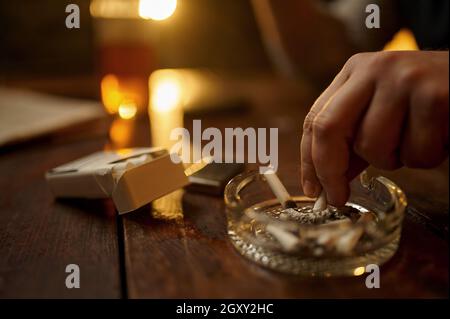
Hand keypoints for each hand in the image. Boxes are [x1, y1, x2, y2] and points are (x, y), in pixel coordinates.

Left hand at [301, 50, 448, 205]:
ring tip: (415, 140)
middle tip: (336, 199)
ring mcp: (404, 79)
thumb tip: (325, 183)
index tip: (312, 190)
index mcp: (355, 72)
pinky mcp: (435, 96)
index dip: (308, 160)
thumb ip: (353, 143)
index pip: (315, 119)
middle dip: (329, 171)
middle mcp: (373, 69)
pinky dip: (425, 157)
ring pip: (373, 146)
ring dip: (393, 160)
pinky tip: (439, 136)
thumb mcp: (381, 115)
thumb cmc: (425, 105)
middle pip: (329, 128)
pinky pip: (414, 152)